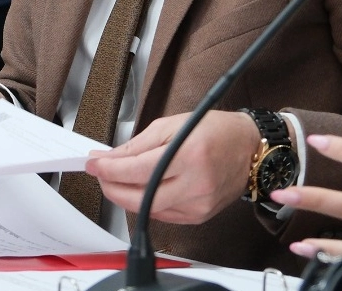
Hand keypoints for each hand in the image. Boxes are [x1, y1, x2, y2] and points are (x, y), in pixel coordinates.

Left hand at [88, 110, 259, 223]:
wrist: (249, 149)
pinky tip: (139, 190)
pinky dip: (145, 203)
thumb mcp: (170, 125)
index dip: (109, 169)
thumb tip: (108, 157)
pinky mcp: (199, 216)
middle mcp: (195, 184)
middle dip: (111, 187)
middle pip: (140, 197)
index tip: (93, 164)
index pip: (137, 170)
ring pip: (148, 209)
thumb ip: (136, 145)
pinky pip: (162, 215)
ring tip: (116, 179)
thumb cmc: (213, 131)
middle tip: (99, 174)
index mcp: (188, 155)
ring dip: (125, 196)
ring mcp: (198, 204)